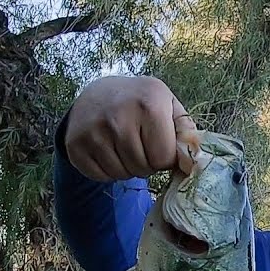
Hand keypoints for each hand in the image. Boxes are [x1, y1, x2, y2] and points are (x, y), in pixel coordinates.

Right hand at [63, 75, 199, 181]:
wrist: (98, 94)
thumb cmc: (141, 102)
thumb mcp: (168, 105)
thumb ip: (186, 132)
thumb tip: (194, 163)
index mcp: (149, 103)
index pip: (164, 158)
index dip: (164, 157)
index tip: (158, 144)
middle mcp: (119, 115)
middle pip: (143, 168)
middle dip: (146, 164)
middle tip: (140, 145)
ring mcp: (94, 130)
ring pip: (122, 174)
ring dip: (128, 169)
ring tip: (125, 147)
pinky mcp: (75, 144)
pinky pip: (101, 176)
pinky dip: (108, 172)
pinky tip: (108, 151)